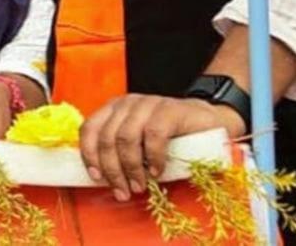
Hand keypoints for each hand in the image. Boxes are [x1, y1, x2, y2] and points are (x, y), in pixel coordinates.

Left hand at [80, 94, 246, 200]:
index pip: (89, 129)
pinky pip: (153, 135)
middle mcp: (126, 104)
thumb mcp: (139, 144)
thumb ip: (120, 153)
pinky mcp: (170, 109)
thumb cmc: (169, 138)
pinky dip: (153, 157)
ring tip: (139, 186)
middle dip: (112, 170)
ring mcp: (148, 103)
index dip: (89, 155)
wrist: (207, 122)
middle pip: (107, 138)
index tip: (96, 178)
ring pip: (126, 137)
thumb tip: (104, 180)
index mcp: (113, 110)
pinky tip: (157, 171)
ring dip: (130, 168)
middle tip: (123, 191)